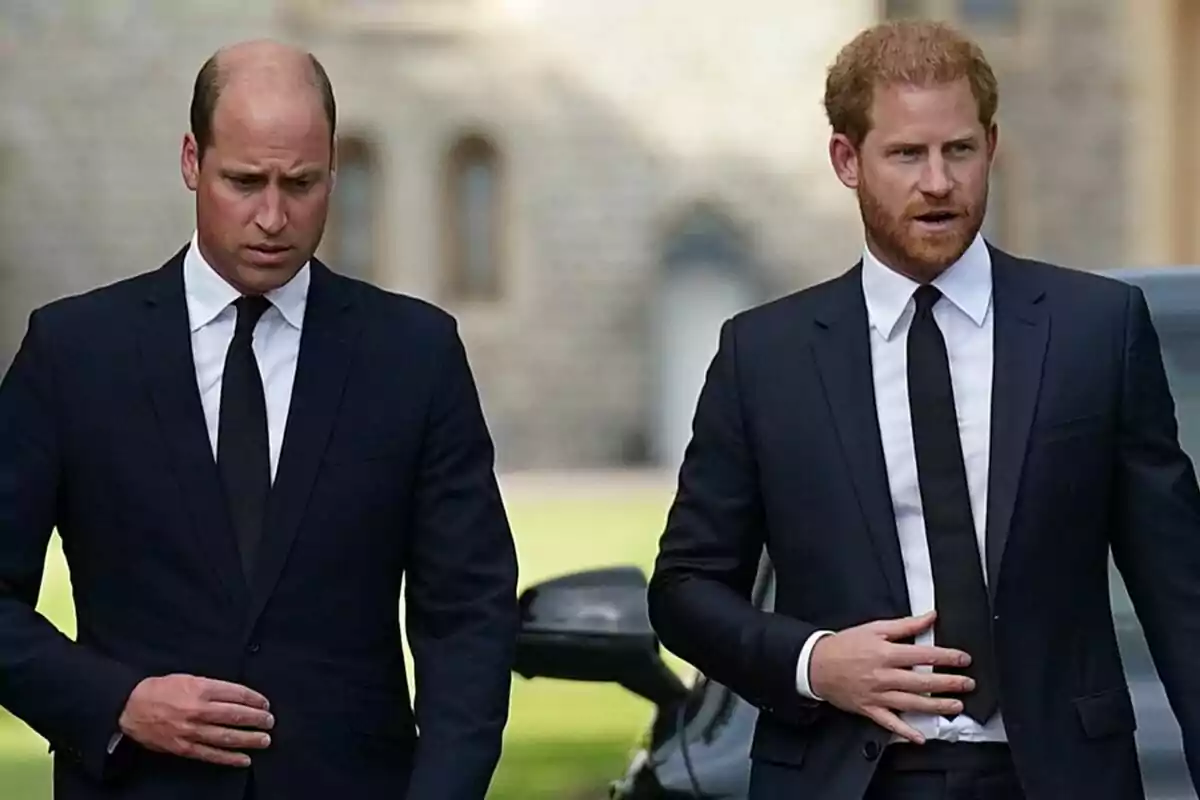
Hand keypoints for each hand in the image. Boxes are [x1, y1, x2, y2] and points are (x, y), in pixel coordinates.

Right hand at [117, 675, 273, 766]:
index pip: (237, 694)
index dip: (255, 700)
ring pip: (227, 736)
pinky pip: (210, 754)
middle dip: (257, 719)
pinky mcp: (184, 747)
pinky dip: (229, 758)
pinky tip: (244, 759)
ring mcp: (191, 731)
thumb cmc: (161, 689)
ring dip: (249, 739)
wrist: (131, 707)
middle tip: (270, 721)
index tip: (265, 704)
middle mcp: (198, 710)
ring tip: (264, 740)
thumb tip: (237, 695)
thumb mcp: (189, 678)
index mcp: (201, 689)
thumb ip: (212, 686)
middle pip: (235, 715)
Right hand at [809, 610, 974, 742]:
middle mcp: (884, 676)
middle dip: (949, 683)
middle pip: (923, 682)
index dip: (947, 657)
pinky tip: (920, 737)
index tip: (963, 659)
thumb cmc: (845, 646)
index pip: (923, 655)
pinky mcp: (870, 709)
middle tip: (968, 684)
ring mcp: (877, 695)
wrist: (816, 664)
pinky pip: (890, 722)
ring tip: (956, 706)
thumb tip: (930, 617)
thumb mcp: (874, 628)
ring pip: (912, 703)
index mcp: (886, 654)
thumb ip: (905, 625)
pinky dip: (905, 731)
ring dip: (937, 706)